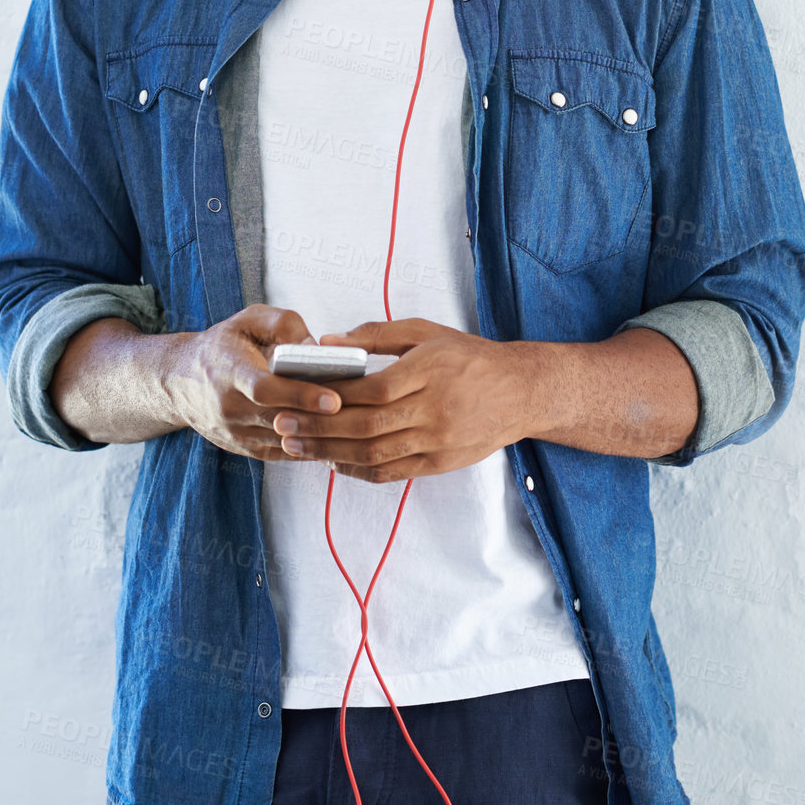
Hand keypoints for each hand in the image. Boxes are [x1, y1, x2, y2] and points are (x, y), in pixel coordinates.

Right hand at [164, 303, 348, 463]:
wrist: (180, 382)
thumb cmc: (224, 344)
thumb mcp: (249, 319)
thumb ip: (284, 324)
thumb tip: (317, 346)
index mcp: (229, 371)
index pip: (266, 389)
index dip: (301, 395)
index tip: (335, 399)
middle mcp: (229, 407)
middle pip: (281, 419)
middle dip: (322, 417)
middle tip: (362, 411)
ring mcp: (235, 434)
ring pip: (285, 441)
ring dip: (321, 435)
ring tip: (356, 423)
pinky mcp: (244, 449)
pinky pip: (284, 453)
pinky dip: (311, 446)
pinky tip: (338, 435)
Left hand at [268, 318, 548, 482]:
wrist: (521, 393)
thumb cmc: (471, 358)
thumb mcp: (428, 332)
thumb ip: (378, 334)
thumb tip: (329, 342)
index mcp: (430, 371)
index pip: (372, 390)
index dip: (332, 396)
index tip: (297, 394)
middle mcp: (434, 409)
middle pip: (366, 426)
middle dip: (318, 428)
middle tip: (282, 425)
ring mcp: (437, 441)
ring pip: (374, 454)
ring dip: (329, 452)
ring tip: (296, 447)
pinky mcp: (439, 463)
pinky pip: (391, 472)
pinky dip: (357, 470)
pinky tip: (333, 461)